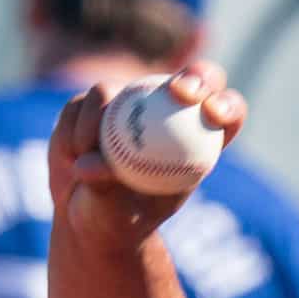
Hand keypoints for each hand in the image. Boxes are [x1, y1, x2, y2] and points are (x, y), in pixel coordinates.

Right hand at [48, 61, 246, 252]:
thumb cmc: (116, 220)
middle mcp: (168, 112)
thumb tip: (91, 166)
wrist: (86, 214)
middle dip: (197, 77)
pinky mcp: (95, 101)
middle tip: (178, 93)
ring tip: (84, 156)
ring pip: (116, 89)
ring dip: (95, 123)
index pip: (227, 114)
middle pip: (197, 78)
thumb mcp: (115, 214)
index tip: (212, 113)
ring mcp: (132, 101)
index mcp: (195, 142)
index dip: (227, 106)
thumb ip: (108, 187)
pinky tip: (71, 157)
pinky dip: (72, 133)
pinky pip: (80, 104)